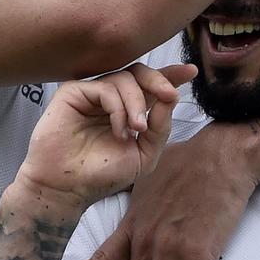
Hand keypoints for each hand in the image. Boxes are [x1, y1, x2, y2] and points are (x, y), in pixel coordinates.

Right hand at [14, 63, 196, 208]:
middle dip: (160, 80)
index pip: (151, 86)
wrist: (68, 188)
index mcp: (129, 109)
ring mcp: (92, 93)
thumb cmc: (102, 174)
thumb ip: (160, 127)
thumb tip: (171, 97)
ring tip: (137, 129)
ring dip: (137, 104)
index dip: (171, 75)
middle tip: (170, 95)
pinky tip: (119, 130)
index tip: (191, 70)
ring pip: (125, 78)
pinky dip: (118, 108)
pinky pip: (105, 87)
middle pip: (140, 73)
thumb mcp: (144, 155)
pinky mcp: (73, 92)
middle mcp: (111, 98)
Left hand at [90, 123, 256, 259]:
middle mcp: (146, 238)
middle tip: (160, 258)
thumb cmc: (192, 161)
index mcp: (134, 223)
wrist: (222, 154)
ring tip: (180, 258)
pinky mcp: (194, 253)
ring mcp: (168, 247)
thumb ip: (138, 205)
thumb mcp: (151, 178)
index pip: (105, 259)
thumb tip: (135, 209)